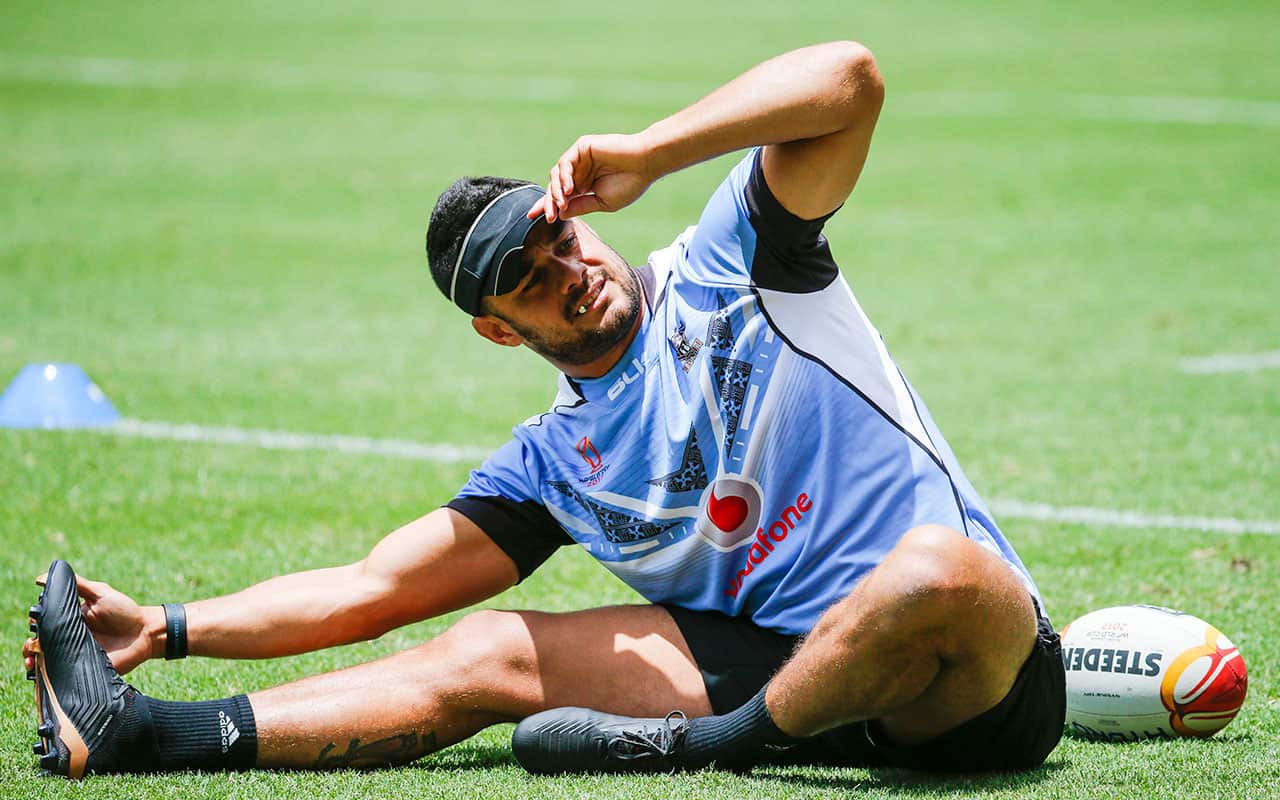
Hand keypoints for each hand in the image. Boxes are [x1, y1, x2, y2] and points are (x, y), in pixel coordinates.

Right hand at [23, 573, 156, 675]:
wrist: (145, 633)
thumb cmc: (125, 611)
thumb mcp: (100, 593)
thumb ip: (77, 584)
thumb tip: (42, 577)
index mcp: (69, 619)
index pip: (42, 623)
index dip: (34, 623)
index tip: (34, 622)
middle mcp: (68, 638)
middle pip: (39, 644)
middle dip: (29, 646)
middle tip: (32, 645)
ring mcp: (74, 655)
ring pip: (46, 661)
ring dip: (34, 662)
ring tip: (33, 661)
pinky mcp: (82, 669)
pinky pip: (62, 675)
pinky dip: (50, 675)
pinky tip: (45, 672)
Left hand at [528, 133, 654, 222]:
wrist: (645, 164)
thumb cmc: (630, 184)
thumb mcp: (602, 202)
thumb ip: (580, 206)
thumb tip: (560, 214)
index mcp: (585, 186)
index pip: (561, 197)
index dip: (547, 206)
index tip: (533, 218)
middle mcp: (580, 172)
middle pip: (554, 188)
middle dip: (548, 203)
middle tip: (547, 217)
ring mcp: (580, 159)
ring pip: (556, 176)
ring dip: (556, 192)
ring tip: (561, 204)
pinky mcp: (582, 147)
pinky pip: (565, 163)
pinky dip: (564, 177)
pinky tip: (570, 189)